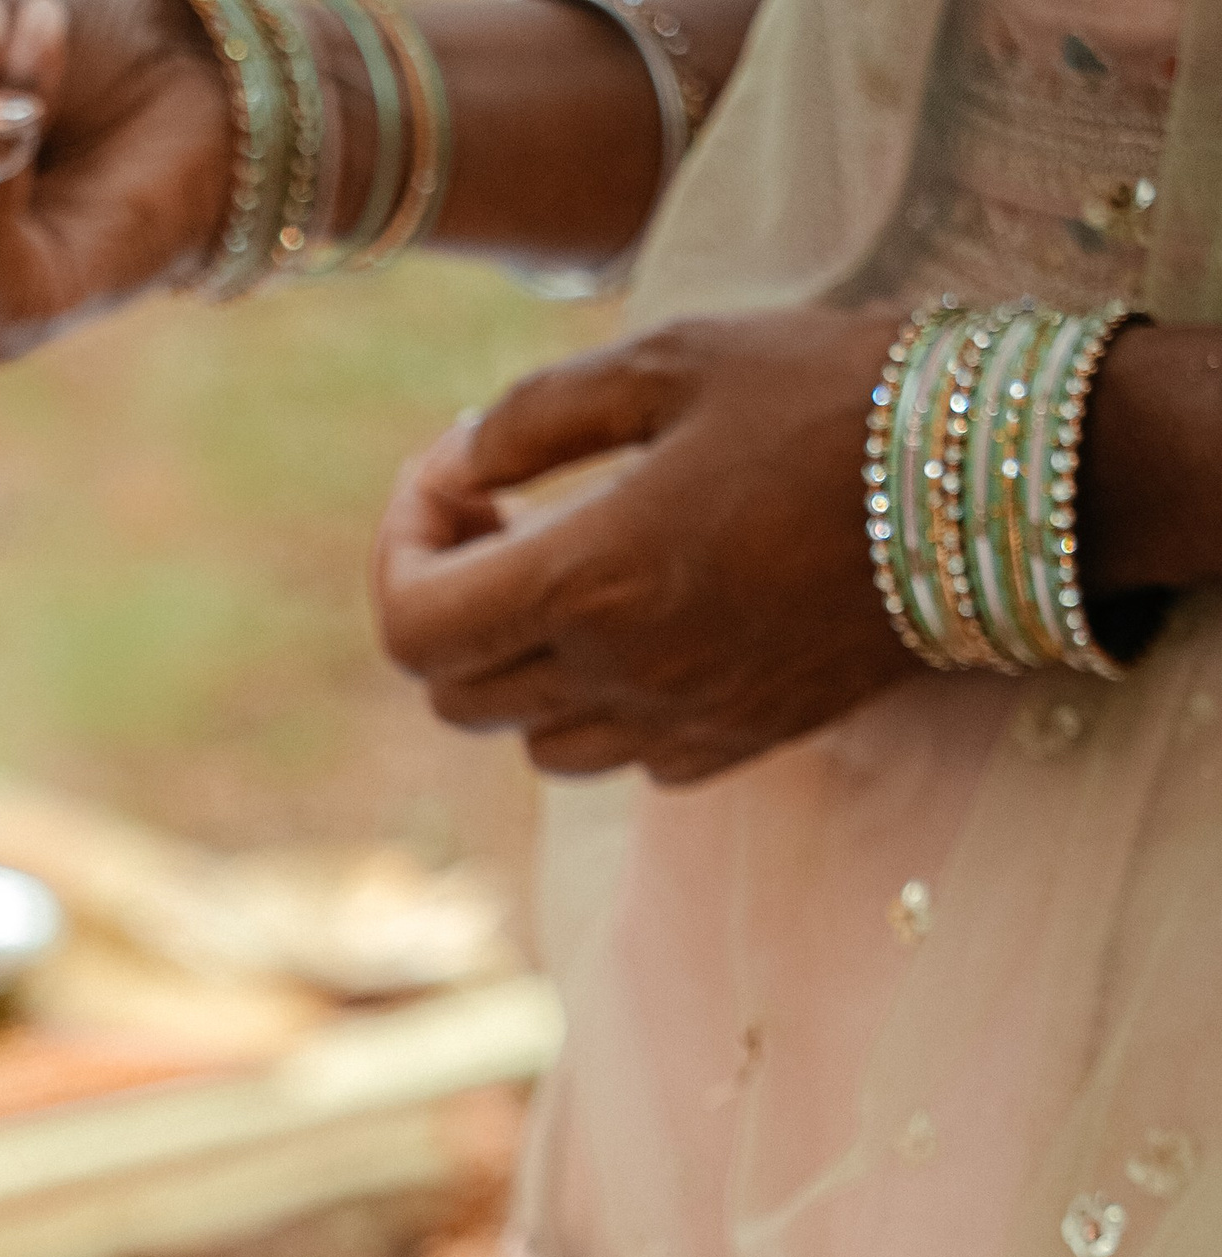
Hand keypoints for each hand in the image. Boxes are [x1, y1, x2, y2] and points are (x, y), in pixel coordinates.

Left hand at [376, 306, 918, 787]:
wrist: (996, 481)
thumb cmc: (835, 395)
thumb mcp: (674, 360)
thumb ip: (537, 415)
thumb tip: (460, 461)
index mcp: (592, 580)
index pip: (412, 625)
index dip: (400, 549)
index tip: (453, 478)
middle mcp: (623, 675)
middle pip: (453, 694)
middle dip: (446, 601)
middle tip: (495, 512)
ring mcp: (681, 722)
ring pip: (530, 740)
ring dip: (517, 662)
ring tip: (567, 567)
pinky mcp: (739, 741)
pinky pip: (623, 756)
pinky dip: (600, 701)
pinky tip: (646, 618)